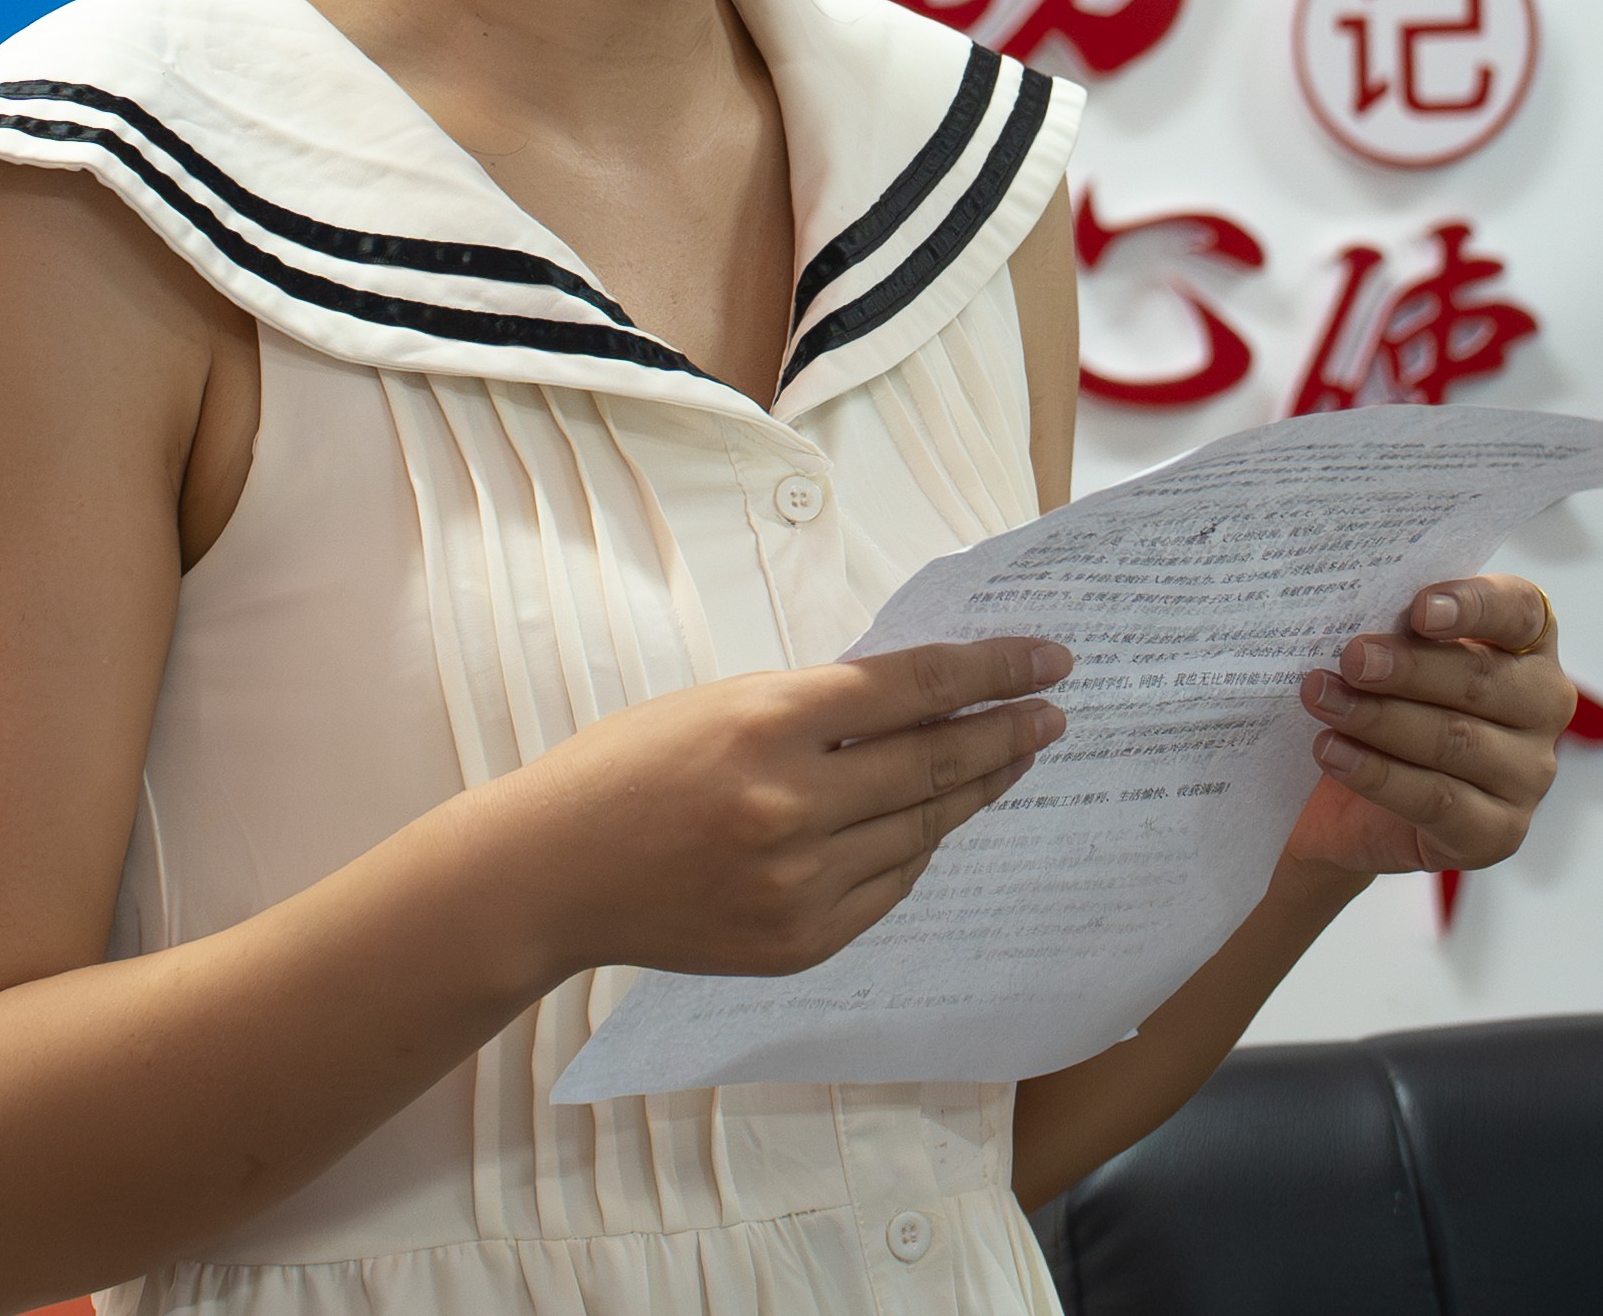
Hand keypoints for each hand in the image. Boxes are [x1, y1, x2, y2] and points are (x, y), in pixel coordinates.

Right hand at [459, 638, 1070, 986]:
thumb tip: (919, 701)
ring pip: (922, 831)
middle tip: (1050, 714)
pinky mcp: (798, 941)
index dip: (992, 671)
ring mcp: (797, 882)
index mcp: (767, 721)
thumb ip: (816, 706)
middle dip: (1005, 735)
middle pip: (934, 764)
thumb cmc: (627, 769)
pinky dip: (916, 850)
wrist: (552, 874)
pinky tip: (935, 823)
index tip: (1046, 660)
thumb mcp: (721, 702)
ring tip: (1011, 762)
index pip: (914, 688)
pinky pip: (887, 888)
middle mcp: (791, 804)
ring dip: (974, 792)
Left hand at [1281, 575, 1571, 879]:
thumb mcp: (1388, 656)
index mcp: (1527, 644)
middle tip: (1351, 658)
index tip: (1419, 609)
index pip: (1519, 609)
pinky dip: (1378, 774)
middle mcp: (1542, 707)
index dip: (1473, 605)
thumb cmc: (1380, 702)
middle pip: (1481, 679)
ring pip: (1456, 740)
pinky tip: (1332, 752)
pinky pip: (1437, 799)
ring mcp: (1529, 775)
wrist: (1348, 803)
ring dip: (1379, 718)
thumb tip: (1349, 609)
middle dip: (1409, 667)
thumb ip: (1391, 628)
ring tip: (1322, 700)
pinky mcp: (1498, 833)